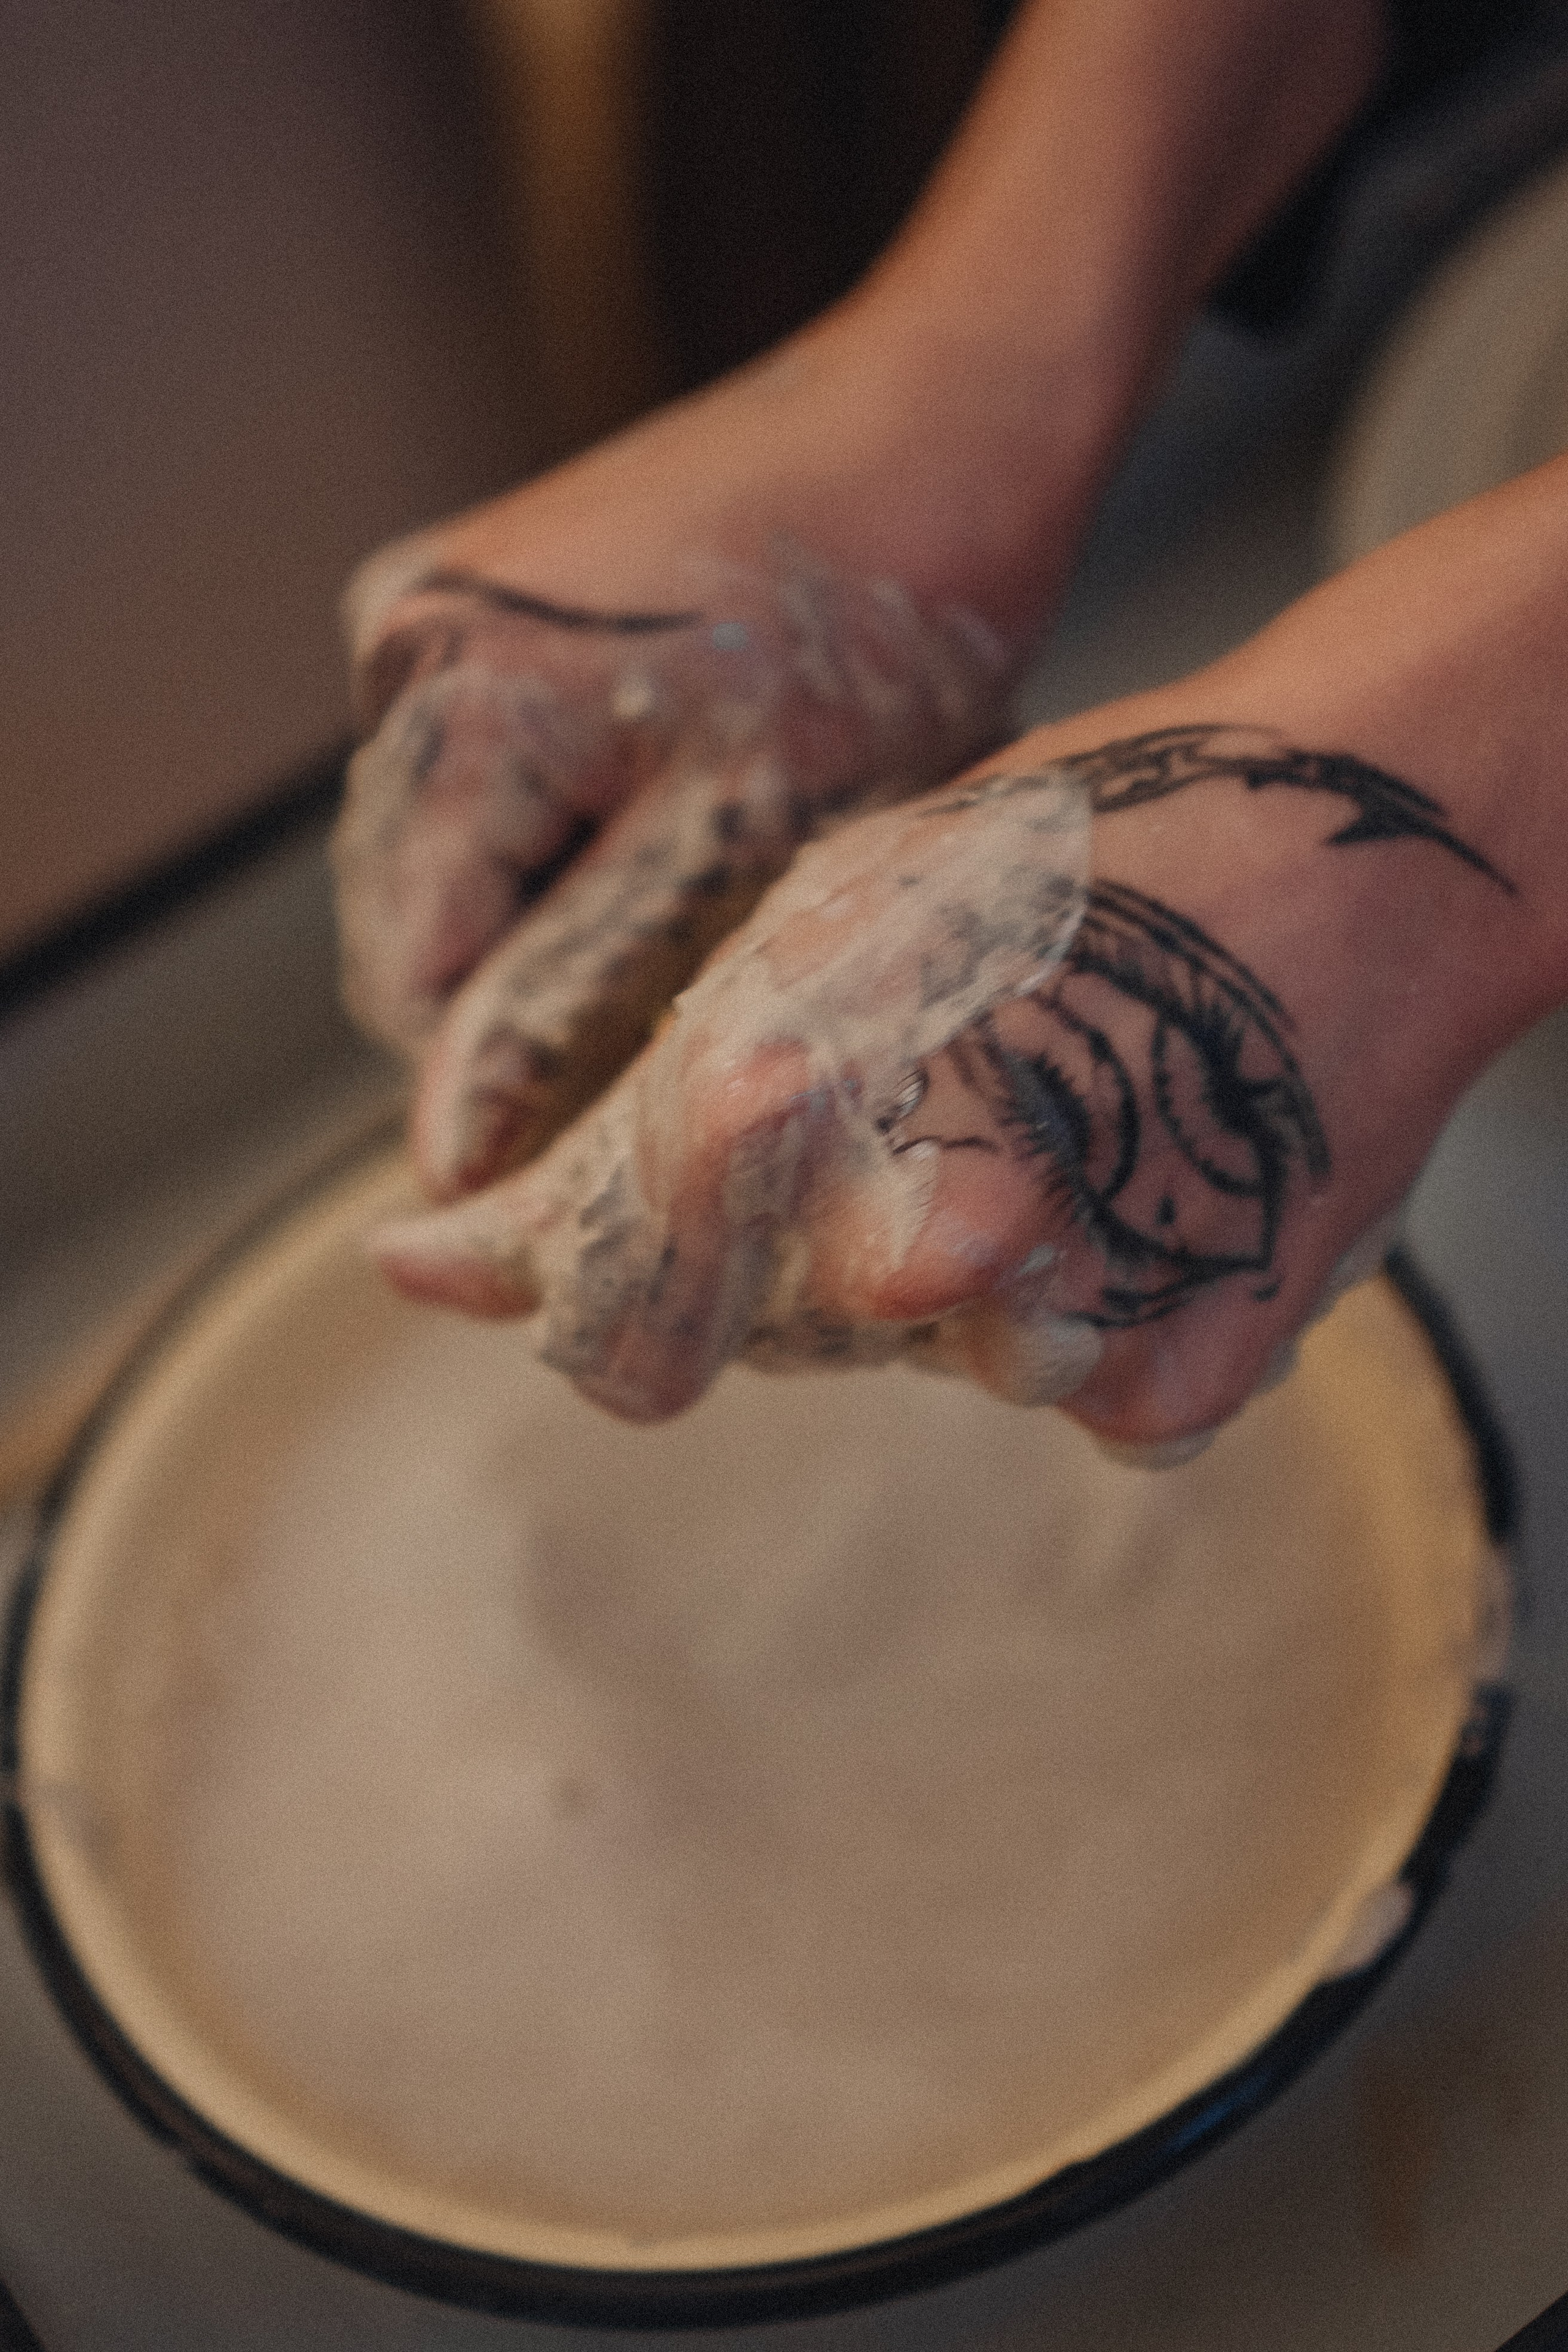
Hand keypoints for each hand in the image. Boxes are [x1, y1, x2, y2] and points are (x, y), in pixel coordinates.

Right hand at [334, 523, 1007, 1199]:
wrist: (949, 409)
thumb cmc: (887, 608)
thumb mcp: (743, 835)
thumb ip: (581, 987)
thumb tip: (455, 1142)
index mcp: (453, 702)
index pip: (409, 979)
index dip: (508, 1073)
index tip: (632, 1105)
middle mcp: (406, 643)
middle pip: (418, 915)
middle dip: (538, 983)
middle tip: (698, 997)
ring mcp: (440, 606)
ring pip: (461, 849)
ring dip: (564, 904)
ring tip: (708, 883)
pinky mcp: (493, 592)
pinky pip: (497, 767)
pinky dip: (578, 821)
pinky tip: (688, 804)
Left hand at [371, 678, 1522, 1444]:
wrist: (1370, 839)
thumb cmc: (1087, 850)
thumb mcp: (832, 918)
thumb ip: (644, 1104)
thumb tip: (429, 1269)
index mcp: (782, 1095)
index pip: (596, 1301)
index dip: (545, 1281)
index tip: (486, 1264)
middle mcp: (906, 1233)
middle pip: (767, 1345)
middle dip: (794, 1248)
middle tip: (913, 1105)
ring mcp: (1055, 1316)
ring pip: (931, 1365)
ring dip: (961, 1275)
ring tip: (1058, 1118)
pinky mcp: (1183, 1371)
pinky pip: (1077, 1394)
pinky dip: (1096, 1306)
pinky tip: (1143, 1179)